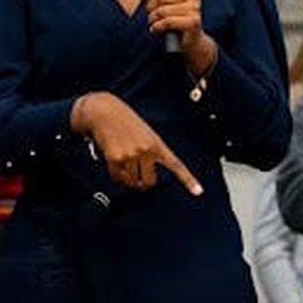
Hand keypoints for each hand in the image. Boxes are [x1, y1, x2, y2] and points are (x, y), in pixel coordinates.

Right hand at [72, 91, 202, 195]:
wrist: (104, 110)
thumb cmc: (125, 121)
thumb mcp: (145, 133)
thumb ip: (150, 151)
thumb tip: (143, 178)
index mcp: (157, 144)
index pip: (176, 164)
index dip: (188, 180)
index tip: (198, 192)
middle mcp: (146, 150)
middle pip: (149, 182)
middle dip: (142, 182)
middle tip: (136, 176)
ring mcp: (131, 154)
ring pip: (131, 181)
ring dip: (126, 177)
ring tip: (122, 161)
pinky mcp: (115, 158)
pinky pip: (117, 177)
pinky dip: (115, 174)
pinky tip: (114, 160)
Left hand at [141, 0, 216, 74]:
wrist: (192, 40)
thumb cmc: (177, 19)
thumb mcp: (166, 2)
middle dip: (151, 7)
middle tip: (151, 15)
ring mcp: (194, 8)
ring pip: (162, 10)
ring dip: (153, 19)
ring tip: (154, 23)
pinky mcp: (192, 22)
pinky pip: (167, 22)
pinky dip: (157, 27)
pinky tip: (157, 29)